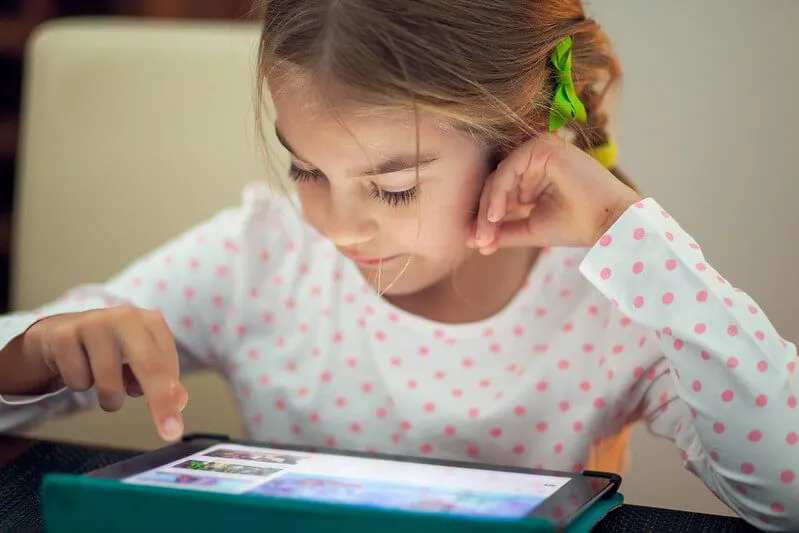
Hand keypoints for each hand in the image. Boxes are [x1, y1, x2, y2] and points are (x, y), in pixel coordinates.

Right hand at [21, 307, 187, 440]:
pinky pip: (77, 382)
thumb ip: (163, 380)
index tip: (175, 426)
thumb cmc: (112, 349)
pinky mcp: (63, 336)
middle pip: (148, 365)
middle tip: (169, 433)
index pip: (167, 363)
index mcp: (150, 322)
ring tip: (105, 381)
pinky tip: (80, 366)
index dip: (171, 395)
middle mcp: (125, 318)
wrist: (63, 333)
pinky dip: (79, 384)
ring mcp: (93, 324)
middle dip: (160, 402)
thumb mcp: (141, 359)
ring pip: (108, 383)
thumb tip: (179, 403)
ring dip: (109, 397)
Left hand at [469, 136, 640, 253]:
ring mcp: (538, 151)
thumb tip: (473, 242)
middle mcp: (534, 162)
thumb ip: (503, 231)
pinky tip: (496, 215)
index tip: (476, 243)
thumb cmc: (577, 226)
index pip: (498, 193)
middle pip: (495, 185)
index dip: (485, 218)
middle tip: (478, 240)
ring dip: (488, 206)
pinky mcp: (542, 147)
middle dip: (484, 215)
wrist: (608, 223)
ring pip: (498, 177)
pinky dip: (498, 192)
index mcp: (532, 177)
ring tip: (486, 231)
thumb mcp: (530, 229)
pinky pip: (508, 168)